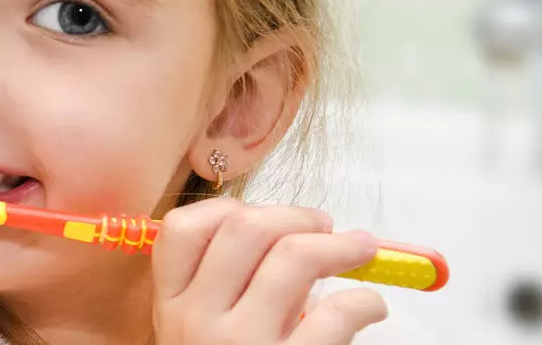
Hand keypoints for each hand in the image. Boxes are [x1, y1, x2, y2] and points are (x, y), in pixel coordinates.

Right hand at [152, 198, 387, 343]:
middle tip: (324, 224)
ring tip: (360, 249)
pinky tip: (370, 307)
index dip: (226, 210)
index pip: (182, 231)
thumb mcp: (201, 341)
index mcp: (171, 310)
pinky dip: (364, 301)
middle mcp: (197, 322)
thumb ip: (225, 293)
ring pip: (293, 256)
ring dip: (340, 245)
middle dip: (295, 215)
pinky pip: (335, 313)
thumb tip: (292, 238)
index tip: (258, 214)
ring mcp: (240, 344)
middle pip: (245, 228)